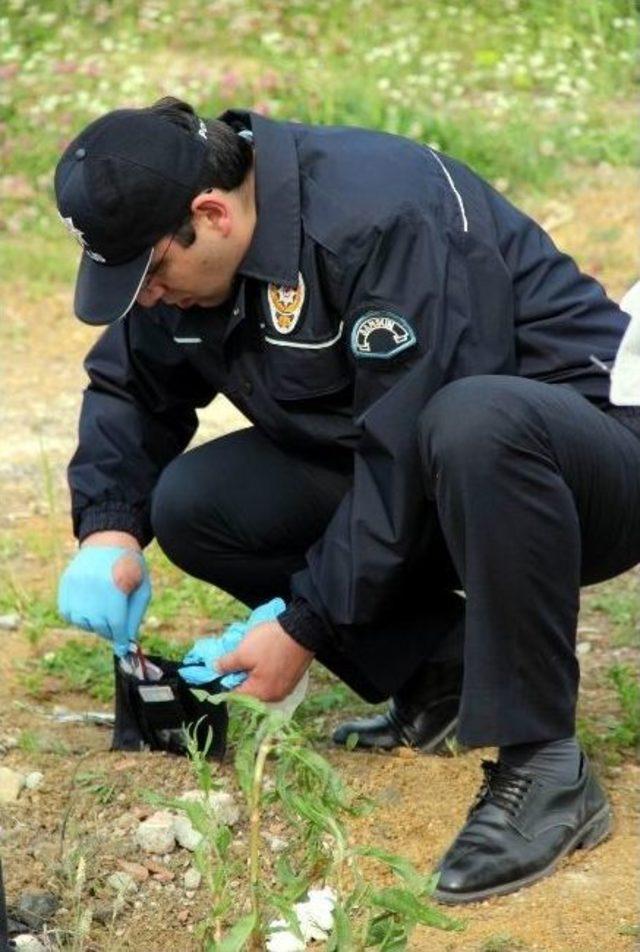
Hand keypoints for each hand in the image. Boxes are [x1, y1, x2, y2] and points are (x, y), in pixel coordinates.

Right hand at [58, 541, 150, 656]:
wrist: (110, 541)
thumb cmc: (131, 568)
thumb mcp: (142, 589)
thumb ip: (134, 616)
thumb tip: (126, 642)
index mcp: (117, 585)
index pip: (116, 622)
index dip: (120, 638)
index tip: (123, 647)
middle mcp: (94, 585)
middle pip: (98, 624)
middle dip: (108, 632)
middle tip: (115, 630)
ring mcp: (77, 584)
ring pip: (81, 622)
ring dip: (92, 625)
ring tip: (102, 615)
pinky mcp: (66, 583)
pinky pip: (67, 613)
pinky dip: (77, 618)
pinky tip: (89, 611)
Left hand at [216, 620, 313, 702]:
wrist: (303, 630)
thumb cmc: (271, 643)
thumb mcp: (243, 651)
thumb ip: (226, 664)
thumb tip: (215, 669)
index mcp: (261, 694)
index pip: (235, 694)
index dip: (226, 679)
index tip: (224, 665)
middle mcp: (275, 696)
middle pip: (249, 690)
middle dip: (241, 674)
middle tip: (239, 656)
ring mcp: (286, 688)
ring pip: (262, 683)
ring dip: (254, 671)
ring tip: (253, 654)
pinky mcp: (293, 678)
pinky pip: (273, 678)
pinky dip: (266, 669)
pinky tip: (265, 655)